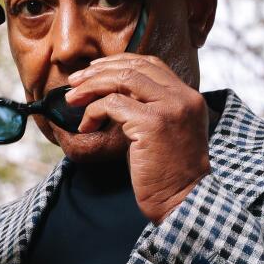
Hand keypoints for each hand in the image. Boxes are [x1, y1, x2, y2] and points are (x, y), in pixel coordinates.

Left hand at [64, 56, 210, 223]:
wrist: (182, 201)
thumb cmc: (167, 174)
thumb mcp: (163, 132)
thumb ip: (148, 108)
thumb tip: (111, 94)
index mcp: (189, 97)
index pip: (152, 64)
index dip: (120, 63)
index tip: (95, 71)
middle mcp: (183, 98)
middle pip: (135, 66)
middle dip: (99, 71)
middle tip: (75, 81)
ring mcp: (169, 108)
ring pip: (122, 79)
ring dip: (92, 86)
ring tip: (73, 98)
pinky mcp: (152, 123)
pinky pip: (112, 104)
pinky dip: (93, 112)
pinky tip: (86, 126)